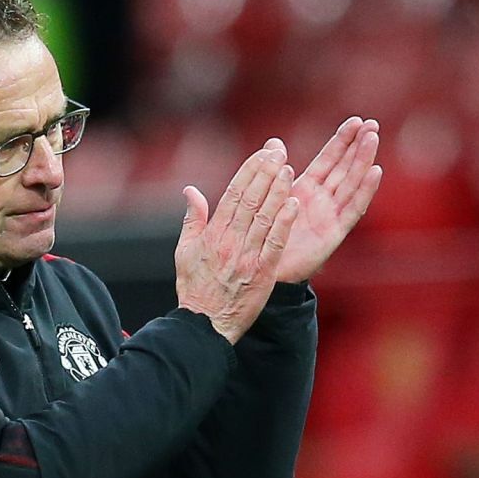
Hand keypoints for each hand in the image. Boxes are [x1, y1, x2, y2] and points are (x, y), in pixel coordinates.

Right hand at [173, 145, 299, 343]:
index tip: (262, 153)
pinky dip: (283, 223)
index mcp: (212, 234)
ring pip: (264, 217)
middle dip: (265, 173)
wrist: (204, 326)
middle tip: (279, 151)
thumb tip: (191, 191)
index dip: (249, 171)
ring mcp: (247, 257)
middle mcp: (230, 241)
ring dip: (277, 191)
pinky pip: (275, 244)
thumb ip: (192, 219)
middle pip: (250, 200)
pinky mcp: (262, 273)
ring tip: (288, 169)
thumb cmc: (195, 289)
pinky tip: (293, 204)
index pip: (233, 194)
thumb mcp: (185, 252)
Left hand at [272, 119, 383, 284]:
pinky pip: (352, 209)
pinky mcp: (334, 233)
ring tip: (373, 139)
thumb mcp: (268, 198)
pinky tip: (375, 171)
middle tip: (372, 124)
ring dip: (363, 160)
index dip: (342, 141)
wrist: (262, 270)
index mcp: (306, 189)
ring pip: (352, 183)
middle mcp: (323, 200)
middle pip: (345, 167)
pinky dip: (365, 191)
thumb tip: (273, 142)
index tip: (356, 121)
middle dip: (358, 146)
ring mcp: (330, 215)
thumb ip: (274, 171)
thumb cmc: (264, 235)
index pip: (328, 159)